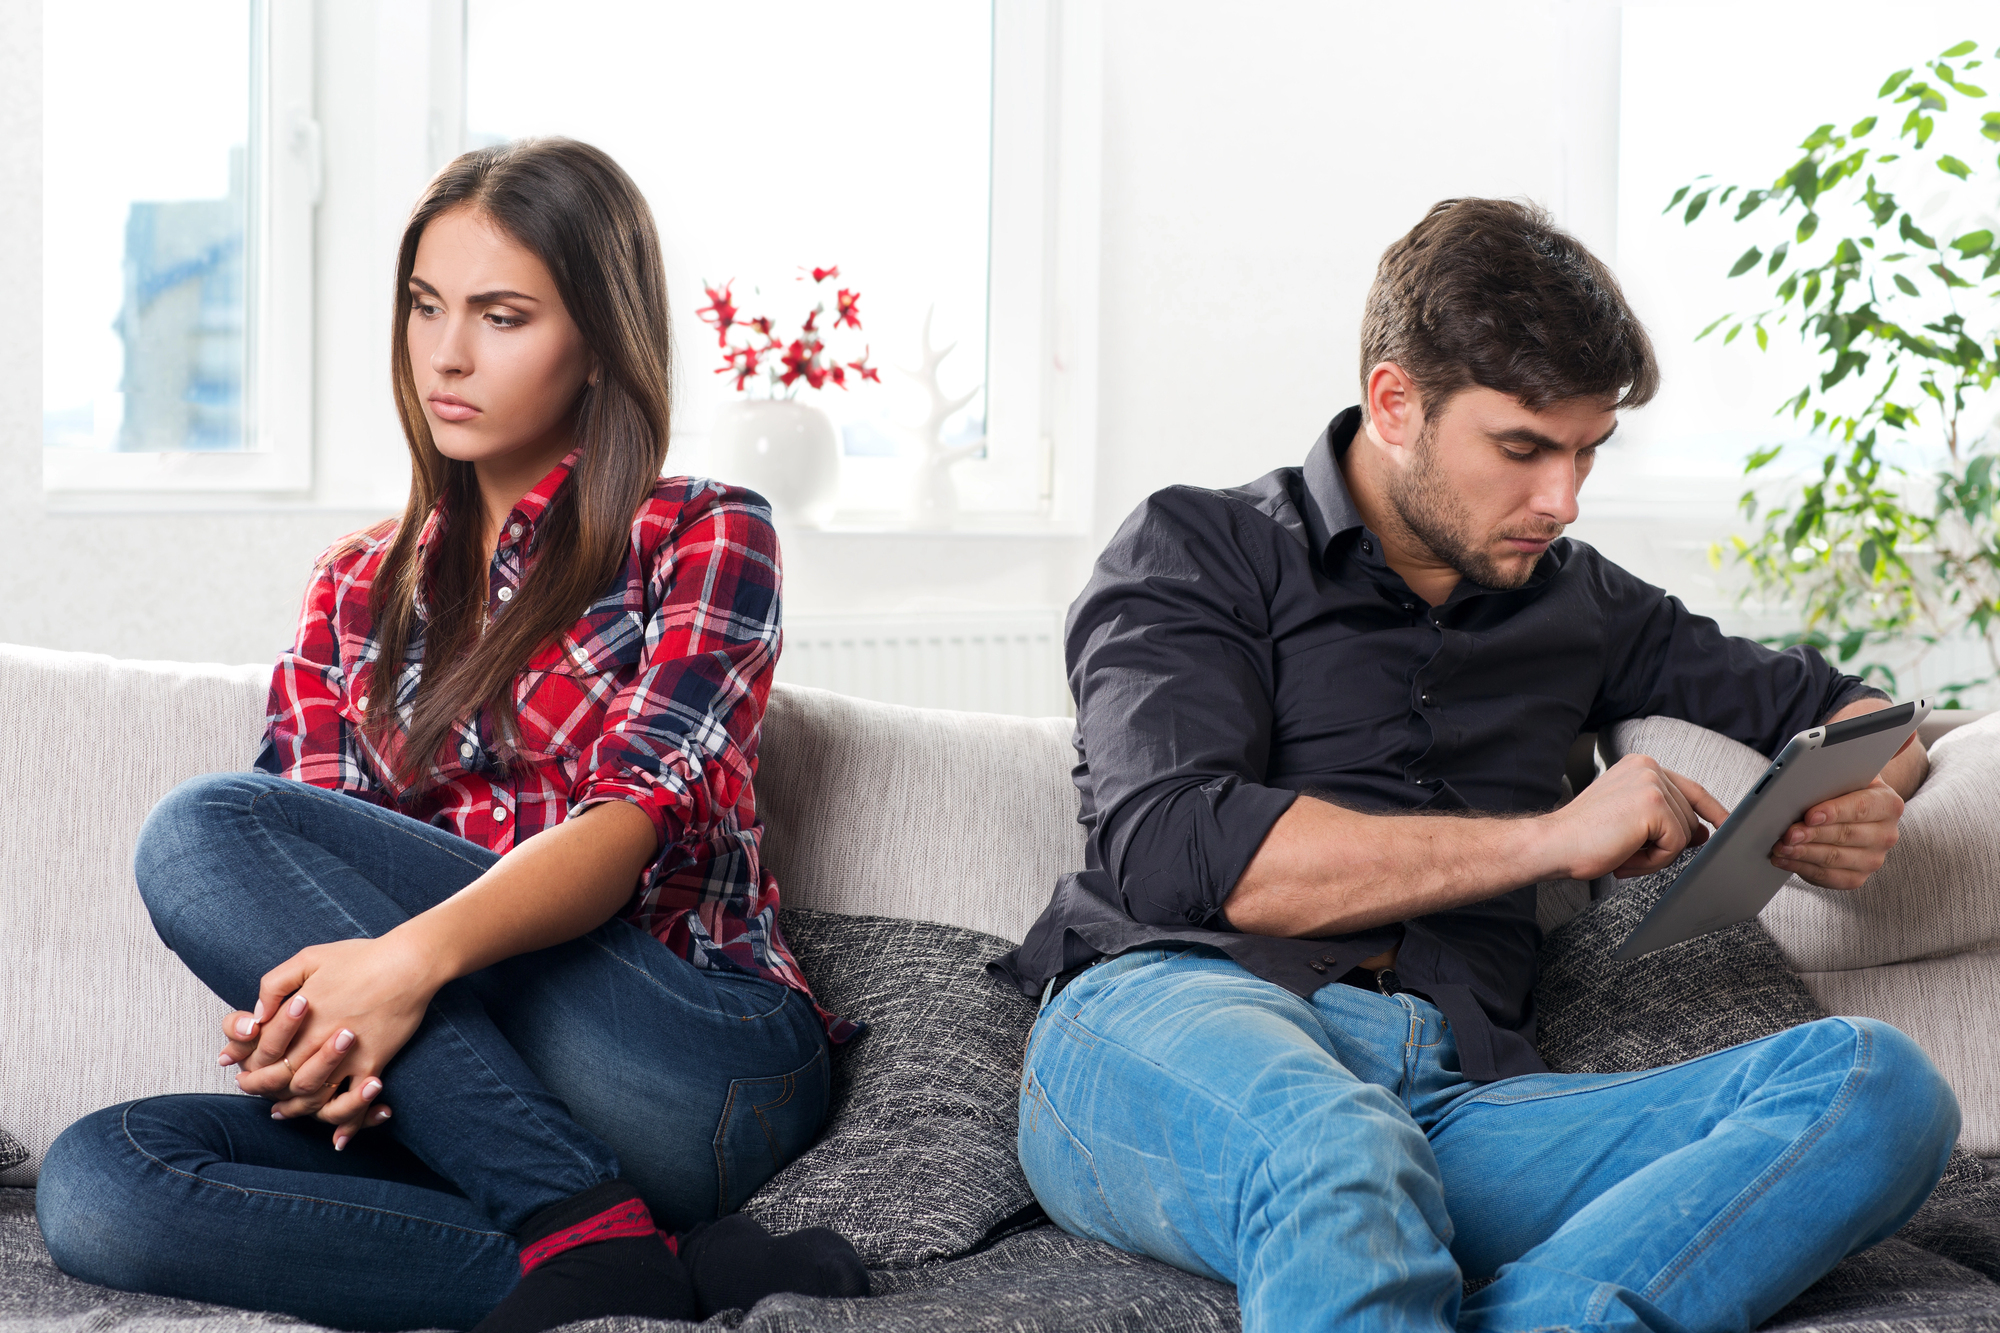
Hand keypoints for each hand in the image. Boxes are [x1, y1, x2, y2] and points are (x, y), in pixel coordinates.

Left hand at [230, 933, 440, 1147]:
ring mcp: (347, 1054)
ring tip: (286, 1114)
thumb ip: (276, 983)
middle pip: (282, 1079)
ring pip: (314, 1096)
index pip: (262, 1051)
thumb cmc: (361, 957)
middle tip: (261, 1101)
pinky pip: (356, 1100)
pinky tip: (339, 1138)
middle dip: (266, 1094)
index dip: (248, 1066)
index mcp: (300, 1014)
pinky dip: (348, 1123)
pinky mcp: (373, 1062)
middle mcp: (317, 1039)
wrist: (409, 962)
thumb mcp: (310, 957)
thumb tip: (258, 1013)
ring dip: (298, 1110)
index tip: (241, 1075)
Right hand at [1544, 754, 1729, 880]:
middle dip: (1665, 843)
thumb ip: (1666, 819)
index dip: (1712, 810)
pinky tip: (1626, 855)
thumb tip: (1704, 833)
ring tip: (1622, 852)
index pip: (1690, 788)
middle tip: (1626, 851)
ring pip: (1684, 833)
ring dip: (1657, 853)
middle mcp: (1648, 767)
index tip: (1727, 825)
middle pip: (1689, 816)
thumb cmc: (1583, 837)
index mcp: (1640, 766)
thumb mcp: (1631, 823)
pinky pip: (1676, 844)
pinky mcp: (1654, 805)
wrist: (1553, 844)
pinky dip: (1654, 860)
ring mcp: (1652, 784)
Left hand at [1770, 775, 1903, 890]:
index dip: (1834, 812)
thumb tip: (1804, 786)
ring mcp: (1874, 859)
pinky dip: (1802, 867)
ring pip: (1834, 858)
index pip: (1861, 808)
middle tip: (1787, 834)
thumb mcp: (1844, 777)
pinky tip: (1784, 860)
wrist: (1854, 810)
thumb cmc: (1843, 789)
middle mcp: (1886, 834)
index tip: (1810, 816)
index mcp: (1888, 804)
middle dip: (1812, 835)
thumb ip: (1832, 779)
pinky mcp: (1857, 877)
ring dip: (1803, 853)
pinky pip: (1828, 877)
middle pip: (1845, 835)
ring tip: (1780, 847)